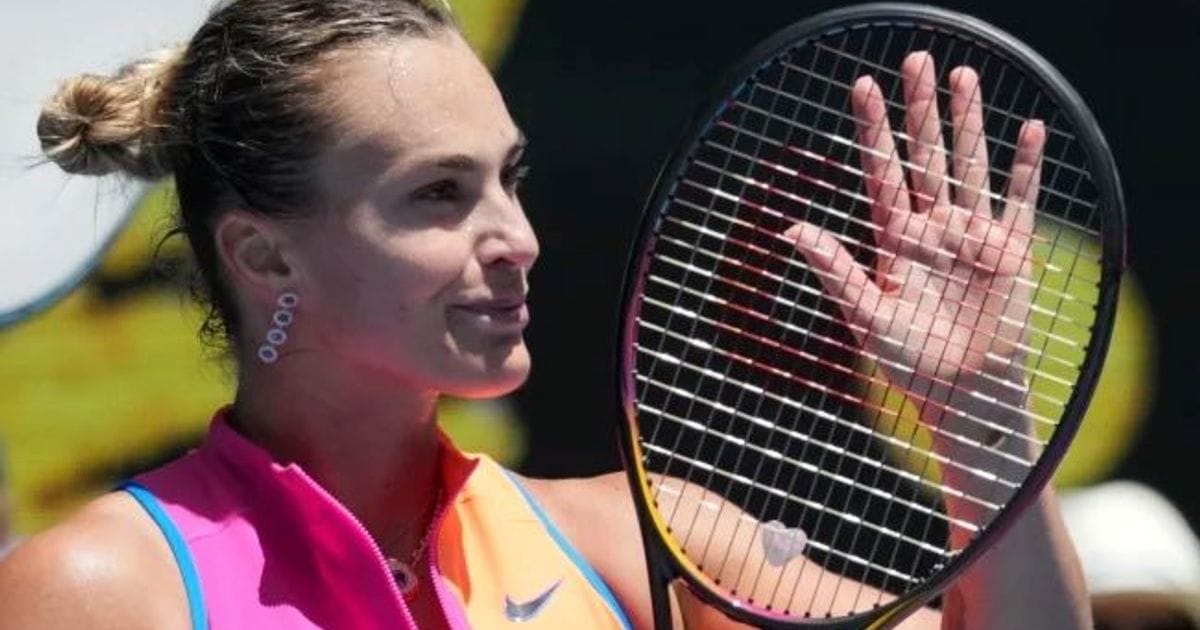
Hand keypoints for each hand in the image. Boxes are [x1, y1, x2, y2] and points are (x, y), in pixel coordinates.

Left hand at [787, 52, 1043, 416]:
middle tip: (916, 59)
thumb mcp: (866, 316)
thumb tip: (789, 230)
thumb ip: (835, 271)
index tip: (862, 86)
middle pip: (925, 155)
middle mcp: (932, 228)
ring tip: (964, 76)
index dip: (873, 130)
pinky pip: (1020, 202)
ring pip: (969, 166)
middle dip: (920, 109)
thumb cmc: (909, 361)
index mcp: (895, 239)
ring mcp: (972, 236)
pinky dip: (1027, 169)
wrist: (963, 394)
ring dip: (969, 122)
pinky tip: (1030, 132)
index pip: (882, 172)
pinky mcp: (1009, 253)